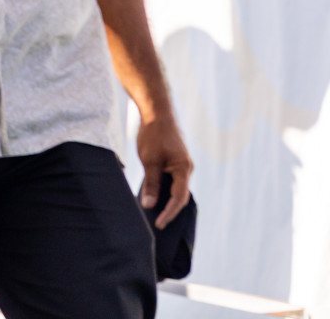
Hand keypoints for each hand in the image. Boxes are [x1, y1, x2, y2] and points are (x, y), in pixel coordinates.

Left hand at [137, 111, 192, 228]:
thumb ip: (151, 183)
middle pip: (180, 196)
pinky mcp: (175, 160)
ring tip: (154, 214)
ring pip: (176, 188)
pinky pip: (172, 180)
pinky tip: (153, 195)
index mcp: (183, 169)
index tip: (159, 224)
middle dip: (170, 210)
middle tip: (157, 224)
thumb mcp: (149, 160)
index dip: (169, 213)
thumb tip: (149, 205)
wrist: (156, 112)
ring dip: (167, 200)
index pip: (179, 198)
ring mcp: (181, 164)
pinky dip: (164, 189)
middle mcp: (186, 168)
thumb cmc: (153, 134)